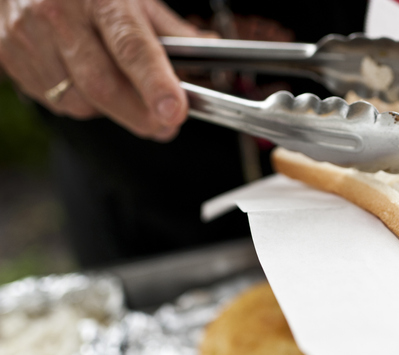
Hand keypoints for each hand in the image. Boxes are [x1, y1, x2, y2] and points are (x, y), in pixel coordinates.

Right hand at [0, 0, 204, 140]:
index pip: (131, 47)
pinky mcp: (9, 56)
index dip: (155, 84)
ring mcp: (28, 37)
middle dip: (140, 116)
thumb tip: (208, 49)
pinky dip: (81, 103)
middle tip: (165, 125)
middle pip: (102, 86)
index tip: (175, 110)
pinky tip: (87, 82)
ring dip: (110, 110)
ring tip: (123, 92)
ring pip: (78, 101)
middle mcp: (58, 14)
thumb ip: (169, 29)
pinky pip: (55, 101)